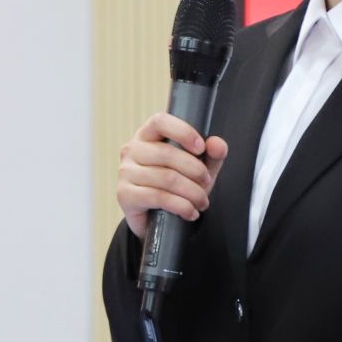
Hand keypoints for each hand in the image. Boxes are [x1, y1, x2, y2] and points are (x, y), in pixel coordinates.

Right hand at [117, 113, 229, 239]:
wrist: (155, 220)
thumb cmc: (176, 186)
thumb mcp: (198, 168)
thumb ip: (211, 155)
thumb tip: (217, 144)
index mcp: (148, 135)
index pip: (160, 121)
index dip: (183, 131)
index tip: (201, 147)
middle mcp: (132, 150)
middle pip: (167, 153)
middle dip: (195, 170)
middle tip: (207, 182)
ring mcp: (125, 172)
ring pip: (166, 178)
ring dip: (192, 192)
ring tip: (202, 201)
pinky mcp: (124, 194)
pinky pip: (158, 197)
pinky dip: (181, 206)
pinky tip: (190, 212)